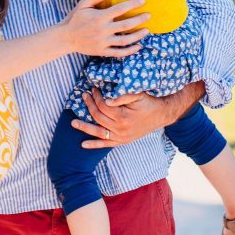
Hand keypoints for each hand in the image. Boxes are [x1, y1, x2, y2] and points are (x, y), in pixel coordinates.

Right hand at [61, 0, 149, 57]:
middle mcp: (103, 30)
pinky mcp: (102, 51)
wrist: (65, 38)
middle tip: (149, 16)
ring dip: (138, 35)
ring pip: (125, 40)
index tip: (143, 1)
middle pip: (126, 25)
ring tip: (147, 31)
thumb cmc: (74, 19)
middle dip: (140, 20)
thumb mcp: (82, 5)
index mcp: (99, 17)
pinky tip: (138, 46)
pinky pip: (119, 52)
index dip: (133, 4)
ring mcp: (103, 42)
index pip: (120, 9)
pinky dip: (130, 51)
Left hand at [73, 80, 205, 147]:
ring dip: (84, 127)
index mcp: (123, 117)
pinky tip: (83, 144)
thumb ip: (122, 96)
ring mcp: (121, 137)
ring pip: (98, 132)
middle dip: (89, 105)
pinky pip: (106, 144)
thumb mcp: (137, 94)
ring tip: (73, 123)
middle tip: (84, 95)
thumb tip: (107, 99)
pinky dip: (94, 144)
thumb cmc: (148, 102)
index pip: (103, 106)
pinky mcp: (122, 141)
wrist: (161, 114)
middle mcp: (120, 129)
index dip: (96, 96)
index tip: (93, 89)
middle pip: (98, 117)